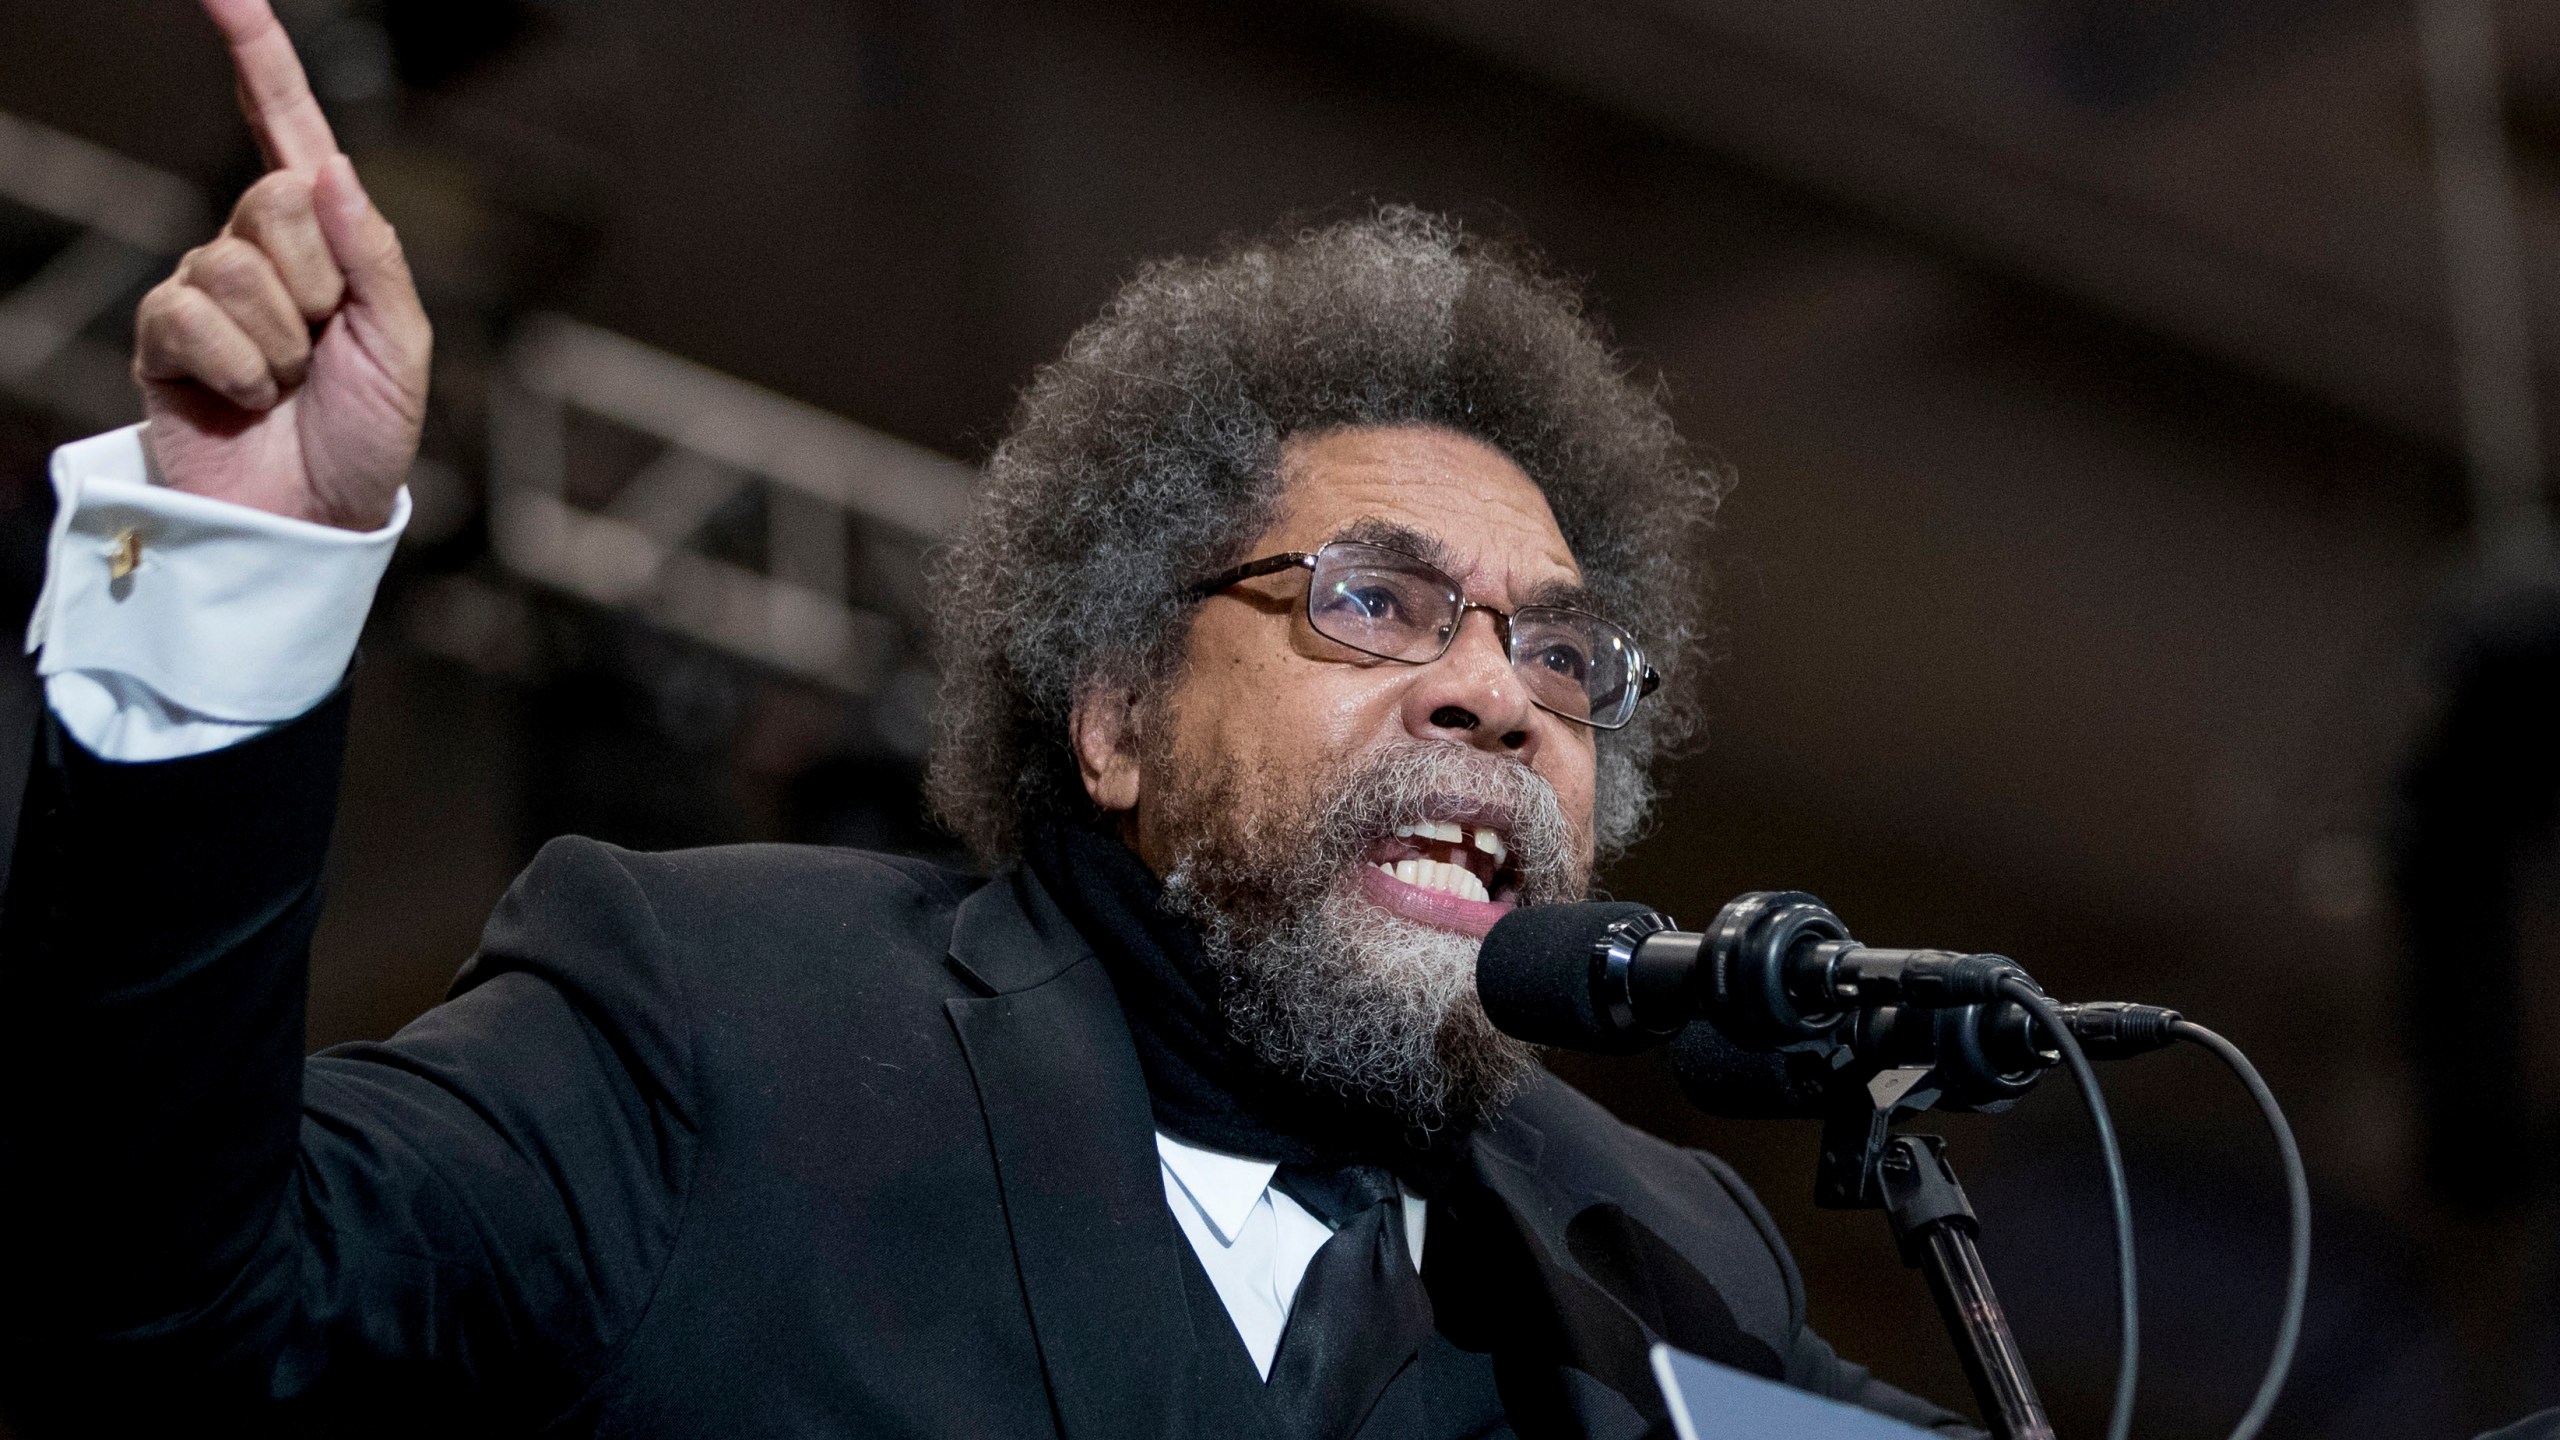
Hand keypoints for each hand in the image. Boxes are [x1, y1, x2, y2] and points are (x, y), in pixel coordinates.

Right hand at [133, 0, 430, 531]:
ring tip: (290, 386)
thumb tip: (333, 170)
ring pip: (236, 265)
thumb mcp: (402, 345)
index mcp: (328, 238)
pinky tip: (246, 400)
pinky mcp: (164, 336)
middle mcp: (260, 248)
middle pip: (277, 200)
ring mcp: (207, 289)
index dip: (258, 56)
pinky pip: (192, 313)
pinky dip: (237, 368)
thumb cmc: (369, 434)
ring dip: (281, 340)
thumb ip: (376, 256)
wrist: (316, 518)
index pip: (288, 127)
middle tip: (325, 345)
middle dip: (317, 280)